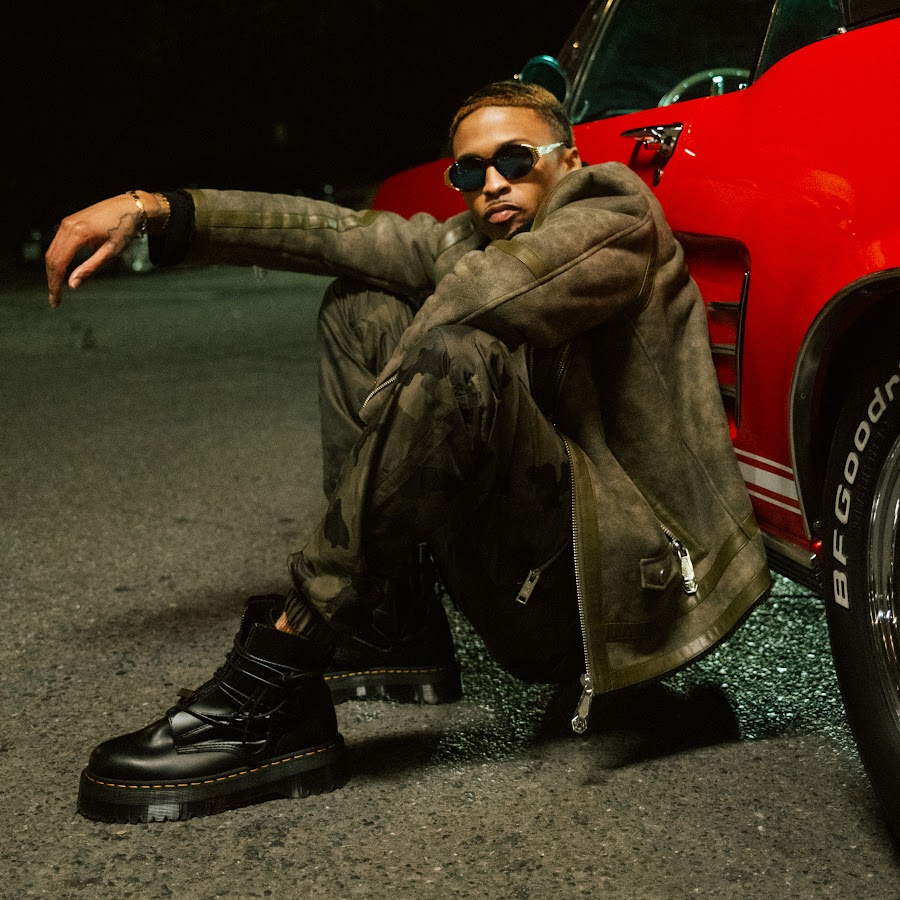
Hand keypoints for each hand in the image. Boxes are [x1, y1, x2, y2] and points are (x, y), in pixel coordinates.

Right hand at [45, 191, 163, 306]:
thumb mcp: (111, 252)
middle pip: (51, 258)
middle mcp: (67, 225)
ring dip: (53, 271)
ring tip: (57, 289)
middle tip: (55, 300)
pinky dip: (58, 260)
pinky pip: (58, 244)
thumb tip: (72, 285)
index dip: (55, 284)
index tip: (56, 300)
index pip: (58, 263)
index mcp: (78, 233)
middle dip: (52, 280)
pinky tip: (63, 272)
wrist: (130, 206)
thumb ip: (90, 268)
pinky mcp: (70, 222)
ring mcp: (67, 222)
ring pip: (52, 251)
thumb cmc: (125, 228)